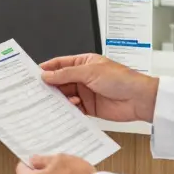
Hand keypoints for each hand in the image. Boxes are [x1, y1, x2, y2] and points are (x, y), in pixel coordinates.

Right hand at [40, 54, 158, 122]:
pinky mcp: (90, 107)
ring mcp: (86, 92)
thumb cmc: (122, 79)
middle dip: (50, 86)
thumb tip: (47, 75)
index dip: (47, 69)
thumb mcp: (90, 71)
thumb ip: (66, 74)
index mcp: (84, 63)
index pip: (60, 64)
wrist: (140, 99)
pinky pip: (73, 109)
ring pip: (65, 96)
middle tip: (37, 91)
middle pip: (60, 81)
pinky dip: (68, 110)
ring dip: (59, 99)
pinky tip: (64, 110)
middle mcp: (83, 77)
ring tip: (51, 102)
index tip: (33, 75)